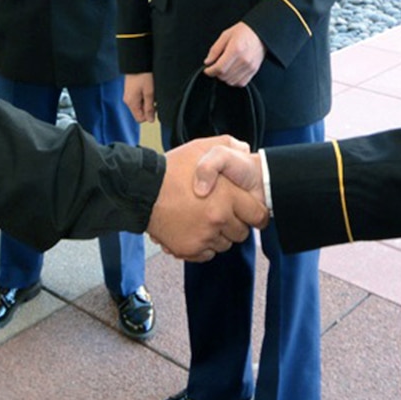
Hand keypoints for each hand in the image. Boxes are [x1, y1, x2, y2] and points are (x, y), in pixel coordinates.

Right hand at [124, 73, 155, 122]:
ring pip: (140, 105)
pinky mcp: (131, 91)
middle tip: (154, 97)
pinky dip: (144, 96)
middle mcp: (128, 101)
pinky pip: (138, 99)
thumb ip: (149, 108)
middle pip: (140, 112)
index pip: (140, 119)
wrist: (137, 63)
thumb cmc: (143, 76)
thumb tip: (150, 120)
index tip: (155, 107)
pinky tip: (148, 89)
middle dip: (148, 107)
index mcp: (131, 103)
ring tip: (151, 91)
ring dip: (147, 101)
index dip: (149, 115)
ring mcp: (129, 96)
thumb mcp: (149, 93)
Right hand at [149, 136, 268, 260]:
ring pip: (224, 244)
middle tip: (221, 213)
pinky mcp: (189, 249)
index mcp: (228, 197)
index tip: (250, 213)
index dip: (255, 213)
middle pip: (242, 233)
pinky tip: (194, 229)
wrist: (142, 190)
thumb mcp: (203, 148)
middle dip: (235, 224)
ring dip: (218, 235)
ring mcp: (204, 236)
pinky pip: (207, 253)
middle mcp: (218, 219)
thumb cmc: (170, 170)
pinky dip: (203, 245)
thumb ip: (229, 146)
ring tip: (204, 219)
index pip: (258, 216)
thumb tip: (245, 150)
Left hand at [204, 22, 264, 86]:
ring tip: (224, 69)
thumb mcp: (225, 35)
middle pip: (224, 76)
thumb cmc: (243, 32)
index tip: (207, 70)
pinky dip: (234, 81)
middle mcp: (244, 59)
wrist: (260, 33)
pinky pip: (241, 83)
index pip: (220, 68)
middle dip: (216, 74)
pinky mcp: (254, 70)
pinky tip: (232, 73)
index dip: (210, 71)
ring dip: (224, 78)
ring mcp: (250, 66)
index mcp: (235, 49)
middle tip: (215, 67)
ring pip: (231, 81)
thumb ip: (215, 49)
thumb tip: (208, 62)